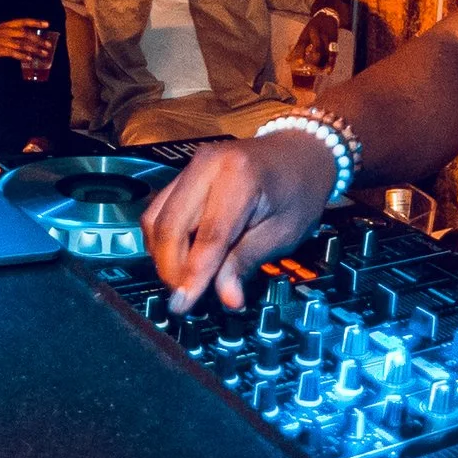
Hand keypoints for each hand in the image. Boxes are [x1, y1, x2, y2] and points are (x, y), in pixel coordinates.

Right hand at [0, 19, 51, 72]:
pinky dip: (21, 55)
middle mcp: (2, 31)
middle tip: (48, 45)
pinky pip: (11, 52)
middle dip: (38, 39)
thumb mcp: (1, 38)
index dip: (35, 22)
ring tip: (43, 54)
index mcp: (5, 26)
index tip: (47, 24)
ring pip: (20, 43)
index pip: (22, 22)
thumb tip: (30, 39)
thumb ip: (13, 37)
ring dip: (33, 49)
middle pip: (24, 33)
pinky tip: (29, 59)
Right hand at [143, 131, 336, 311]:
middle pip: (170, 226)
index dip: (194, 275)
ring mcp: (191, 166)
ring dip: (163, 255)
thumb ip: (247, 262)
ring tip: (184, 280)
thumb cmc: (299, 191)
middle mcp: (207, 165)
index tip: (185, 305)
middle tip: (185, 297)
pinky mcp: (184, 174)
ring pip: (156, 218)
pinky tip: (181, 258)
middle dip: (171, 268)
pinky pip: (160, 210)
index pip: (209, 236)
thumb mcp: (284, 232)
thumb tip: (227, 299)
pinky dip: (164, 239)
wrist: (301, 152)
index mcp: (239, 177)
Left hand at [287, 12, 339, 76]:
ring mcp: (327, 37)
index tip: (299, 64)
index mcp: (308, 32)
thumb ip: (297, 47)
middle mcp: (318, 34)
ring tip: (318, 72)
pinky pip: (333, 54)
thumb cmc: (313, 27)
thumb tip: (287, 60)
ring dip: (322, 64)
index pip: (303, 43)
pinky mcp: (334, 41)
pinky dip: (331, 64)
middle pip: (317, 49)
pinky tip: (328, 72)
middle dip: (314, 61)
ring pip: (326, 53)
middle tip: (310, 70)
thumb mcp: (304, 33)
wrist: (328, 16)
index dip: (300, 54)